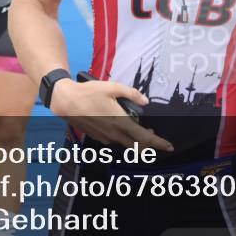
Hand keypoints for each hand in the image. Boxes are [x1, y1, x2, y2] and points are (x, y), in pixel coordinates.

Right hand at [50, 79, 173, 152]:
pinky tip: (118, 124)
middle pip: (136, 146)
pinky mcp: (97, 137)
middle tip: (152, 133)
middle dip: (147, 143)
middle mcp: (114, 134)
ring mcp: (105, 137)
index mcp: (121, 122)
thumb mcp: (113, 87)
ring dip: (133, 138)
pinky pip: (114, 140)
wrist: (66, 102)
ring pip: (125, 143)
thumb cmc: (89, 93)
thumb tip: (145, 101)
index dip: (159, 144)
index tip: (169, 147)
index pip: (145, 139)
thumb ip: (131, 94)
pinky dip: (121, 135)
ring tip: (135, 126)